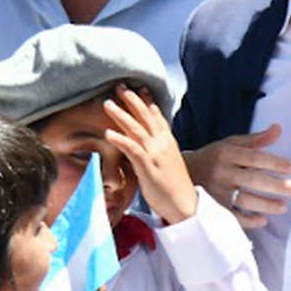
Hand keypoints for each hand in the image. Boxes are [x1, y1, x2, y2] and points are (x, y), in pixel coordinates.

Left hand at [104, 88, 195, 223]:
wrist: (184, 204)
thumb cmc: (174, 186)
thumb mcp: (167, 162)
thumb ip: (157, 149)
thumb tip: (145, 145)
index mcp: (167, 141)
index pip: (156, 115)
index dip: (147, 100)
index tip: (139, 87)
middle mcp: (162, 143)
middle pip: (145, 116)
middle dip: (132, 100)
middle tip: (120, 86)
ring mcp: (155, 153)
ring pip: (136, 128)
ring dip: (121, 115)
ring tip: (107, 104)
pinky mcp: (148, 166)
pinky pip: (132, 149)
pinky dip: (120, 139)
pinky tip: (108, 133)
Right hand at [183, 124, 290, 229]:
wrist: (178, 175)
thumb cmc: (211, 159)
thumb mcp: (230, 145)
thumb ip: (255, 140)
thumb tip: (278, 129)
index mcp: (227, 154)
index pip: (255, 158)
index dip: (276, 163)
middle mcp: (222, 172)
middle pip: (253, 180)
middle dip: (277, 185)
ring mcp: (216, 192)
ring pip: (245, 200)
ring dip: (266, 204)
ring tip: (283, 206)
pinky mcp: (213, 209)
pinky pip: (234, 217)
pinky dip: (249, 220)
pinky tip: (263, 220)